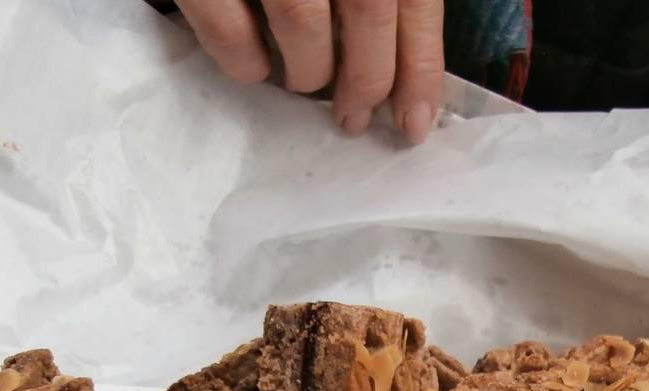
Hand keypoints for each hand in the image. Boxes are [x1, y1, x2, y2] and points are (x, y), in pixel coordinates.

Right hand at [178, 0, 443, 142]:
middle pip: (368, 9)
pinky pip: (230, 31)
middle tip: (353, 116)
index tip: (414, 121)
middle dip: (367, 80)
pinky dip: (246, 63)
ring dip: (309, 71)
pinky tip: (253, 68)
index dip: (419, 65)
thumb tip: (396, 68)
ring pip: (301, 21)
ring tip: (303, 80)